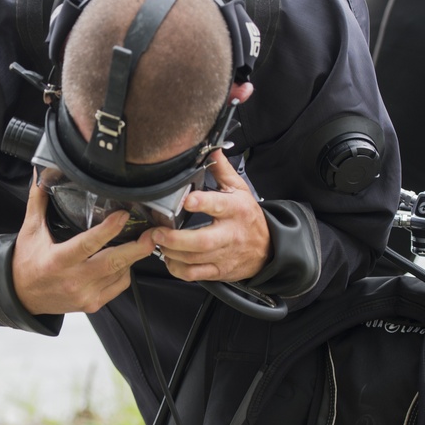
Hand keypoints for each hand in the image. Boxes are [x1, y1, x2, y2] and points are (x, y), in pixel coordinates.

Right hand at [13, 173, 156, 314]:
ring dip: (132, 257)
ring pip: (120, 275)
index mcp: (58, 260)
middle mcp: (74, 280)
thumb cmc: (27, 263)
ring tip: (141, 241)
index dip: (108, 230)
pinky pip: (118, 287)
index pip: (88, 244)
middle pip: (113, 263)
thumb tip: (40, 176)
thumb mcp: (30, 231)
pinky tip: (124, 260)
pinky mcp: (92, 304)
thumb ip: (38, 202)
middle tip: (152, 233)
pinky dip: (125, 272)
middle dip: (136, 248)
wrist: (22, 297)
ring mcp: (85, 294)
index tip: (123, 216)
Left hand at [150, 149, 270, 282]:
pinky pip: (194, 274)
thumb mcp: (240, 190)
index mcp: (234, 210)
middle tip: (157, 232)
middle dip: (174, 238)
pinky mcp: (218, 271)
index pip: (218, 205)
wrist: (268, 249)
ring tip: (157, 242)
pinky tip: (169, 258)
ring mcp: (223, 255)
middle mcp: (229, 234)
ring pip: (193, 259)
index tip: (187, 200)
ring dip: (170, 252)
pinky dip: (176, 269)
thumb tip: (211, 150)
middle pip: (201, 241)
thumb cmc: (248, 218)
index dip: (202, 203)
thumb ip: (222, 170)